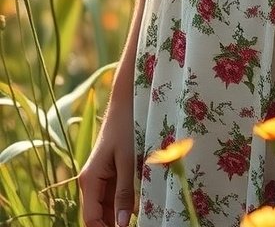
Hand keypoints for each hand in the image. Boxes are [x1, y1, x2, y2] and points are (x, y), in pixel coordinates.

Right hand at [78, 100, 134, 226]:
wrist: (127, 103)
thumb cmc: (126, 127)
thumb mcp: (128, 161)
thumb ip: (124, 193)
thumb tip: (121, 224)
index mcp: (89, 179)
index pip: (92, 219)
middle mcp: (91, 182)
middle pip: (99, 216)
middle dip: (114, 224)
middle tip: (136, 224)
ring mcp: (100, 178)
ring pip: (107, 208)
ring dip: (120, 215)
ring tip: (140, 217)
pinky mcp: (110, 173)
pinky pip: (114, 196)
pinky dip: (124, 203)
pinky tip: (139, 206)